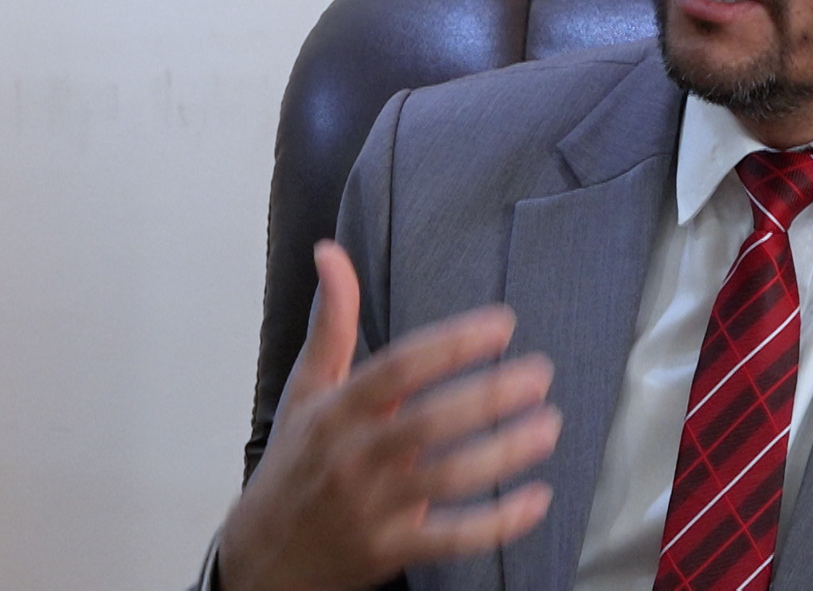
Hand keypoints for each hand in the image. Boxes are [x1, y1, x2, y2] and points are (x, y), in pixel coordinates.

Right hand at [216, 241, 560, 590]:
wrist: (263, 559)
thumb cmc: (295, 466)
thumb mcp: (306, 391)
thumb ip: (331, 323)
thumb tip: (330, 252)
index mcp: (335, 412)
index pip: (397, 369)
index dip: (451, 344)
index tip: (502, 324)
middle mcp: (353, 457)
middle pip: (428, 421)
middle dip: (490, 395)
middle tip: (540, 373)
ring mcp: (373, 508)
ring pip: (447, 477)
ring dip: (505, 452)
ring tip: (549, 425)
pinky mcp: (391, 550)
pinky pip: (453, 538)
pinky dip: (500, 522)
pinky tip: (537, 498)